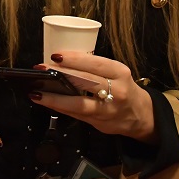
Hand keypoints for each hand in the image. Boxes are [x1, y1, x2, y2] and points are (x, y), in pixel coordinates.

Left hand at [30, 53, 156, 142]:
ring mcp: (107, 110)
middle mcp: (116, 91)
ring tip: (36, 92)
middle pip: (86, 81)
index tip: (56, 55)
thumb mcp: (116, 72)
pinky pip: (76, 114)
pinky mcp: (99, 123)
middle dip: (61, 75)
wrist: (141, 115)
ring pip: (79, 103)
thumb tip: (63, 60)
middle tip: (41, 69)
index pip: (96, 63)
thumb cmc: (124, 88)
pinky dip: (60, 107)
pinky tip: (46, 102)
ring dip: (55, 98)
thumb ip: (95, 69)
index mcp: (119, 72)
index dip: (75, 59)